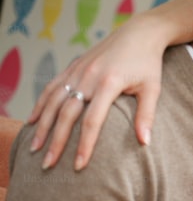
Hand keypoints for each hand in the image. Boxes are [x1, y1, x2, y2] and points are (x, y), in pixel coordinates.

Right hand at [28, 12, 167, 170]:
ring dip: (41, 126)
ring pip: (53, 101)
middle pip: (66, 114)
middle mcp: (88, 77)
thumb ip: (147, 115)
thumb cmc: (149, 65)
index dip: (84, 145)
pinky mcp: (73, 67)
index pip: (92, 121)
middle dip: (55, 141)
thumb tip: (144, 143)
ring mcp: (77, 71)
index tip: (79, 166)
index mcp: (108, 83)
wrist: (139, 33)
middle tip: (48, 165)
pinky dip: (40, 105)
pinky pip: (52, 88)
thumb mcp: (153, 89)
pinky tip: (32, 121)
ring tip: (34, 148)